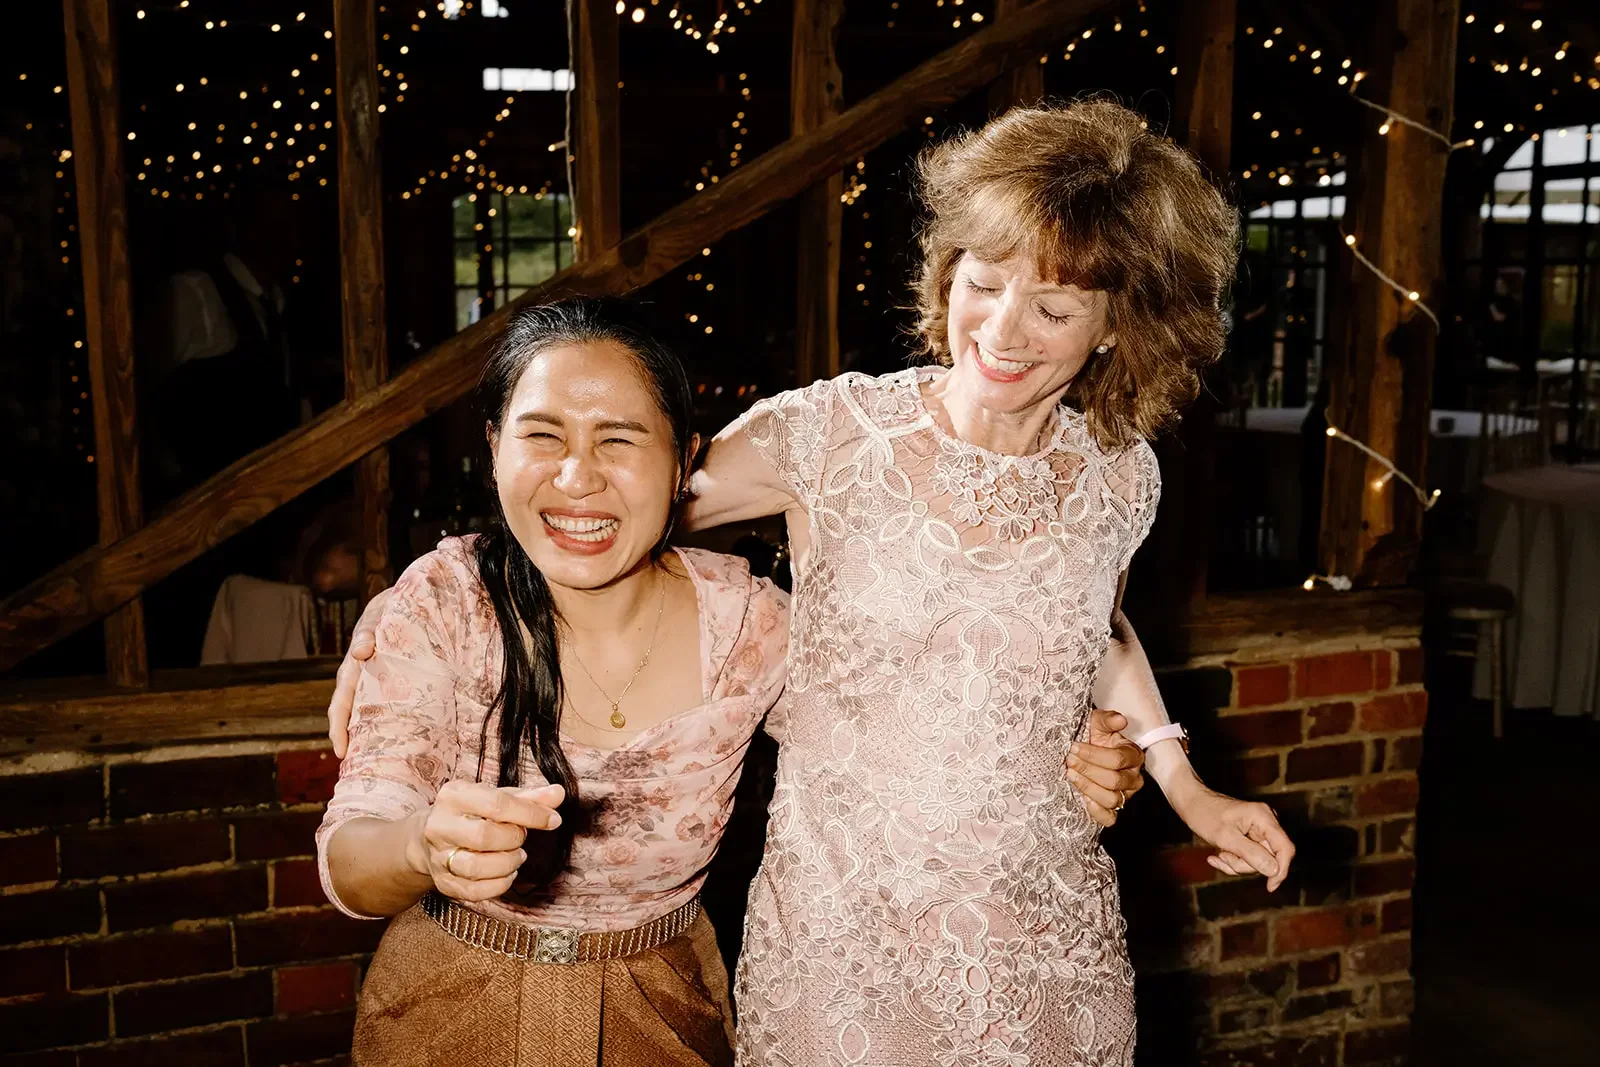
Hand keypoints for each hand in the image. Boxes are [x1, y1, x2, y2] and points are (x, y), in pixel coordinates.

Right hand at [327, 588, 391, 757]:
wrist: (399, 608)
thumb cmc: (383, 616)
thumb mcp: (374, 621)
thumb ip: (367, 633)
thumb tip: (361, 651)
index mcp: (351, 673)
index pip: (340, 706)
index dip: (338, 729)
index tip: (341, 752)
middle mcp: (361, 684)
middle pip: (353, 718)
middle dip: (354, 742)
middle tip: (360, 768)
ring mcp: (377, 686)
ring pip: (371, 716)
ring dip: (373, 737)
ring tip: (382, 762)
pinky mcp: (394, 686)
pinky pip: (391, 708)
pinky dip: (393, 724)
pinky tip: (406, 740)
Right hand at [409, 780, 565, 902]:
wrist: (427, 838)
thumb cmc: (471, 813)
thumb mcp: (496, 797)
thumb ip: (528, 797)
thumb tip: (557, 793)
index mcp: (454, 796)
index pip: (497, 804)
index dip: (531, 814)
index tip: (553, 820)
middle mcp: (439, 825)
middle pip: (484, 836)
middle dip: (514, 839)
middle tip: (521, 837)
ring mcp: (438, 856)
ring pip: (476, 867)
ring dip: (507, 864)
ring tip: (517, 856)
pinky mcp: (443, 882)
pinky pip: (474, 892)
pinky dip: (499, 885)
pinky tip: (507, 873)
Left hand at [1065, 709, 1145, 828]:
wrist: (1083, 750)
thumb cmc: (1094, 737)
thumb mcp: (1098, 723)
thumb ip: (1108, 719)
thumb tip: (1120, 720)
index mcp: (1133, 755)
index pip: (1117, 760)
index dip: (1093, 755)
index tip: (1074, 747)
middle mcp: (1133, 777)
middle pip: (1114, 780)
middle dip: (1087, 770)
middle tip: (1069, 760)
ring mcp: (1125, 795)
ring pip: (1112, 799)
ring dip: (1088, 788)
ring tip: (1071, 775)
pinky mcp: (1114, 809)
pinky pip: (1110, 818)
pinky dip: (1097, 812)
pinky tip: (1083, 799)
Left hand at [1181, 788, 1295, 891]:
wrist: (1191, 803)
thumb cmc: (1204, 815)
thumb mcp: (1225, 838)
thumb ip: (1251, 854)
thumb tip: (1275, 871)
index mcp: (1264, 818)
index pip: (1285, 848)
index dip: (1281, 870)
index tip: (1270, 887)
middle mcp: (1266, 822)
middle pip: (1270, 857)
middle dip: (1246, 864)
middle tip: (1224, 856)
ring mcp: (1259, 829)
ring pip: (1258, 860)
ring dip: (1237, 863)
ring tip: (1220, 853)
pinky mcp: (1251, 836)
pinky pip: (1249, 857)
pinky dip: (1234, 860)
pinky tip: (1217, 856)